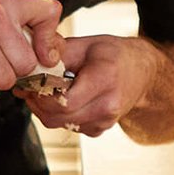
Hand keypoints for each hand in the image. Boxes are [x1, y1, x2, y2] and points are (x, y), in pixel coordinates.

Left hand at [20, 35, 160, 138]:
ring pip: (59, 124)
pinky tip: (64, 98)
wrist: (142, 72)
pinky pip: (68, 127)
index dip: (42, 94)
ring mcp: (104, 121)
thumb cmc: (115, 55)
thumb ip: (57, 53)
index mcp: (105, 80)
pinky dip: (59, 115)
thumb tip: (31, 64)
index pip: (64, 101)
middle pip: (57, 117)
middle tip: (32, 86)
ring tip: (48, 89)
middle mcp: (107, 106)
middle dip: (38, 102)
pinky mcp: (99, 130)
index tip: (33, 82)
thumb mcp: (86, 44)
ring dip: (46, 109)